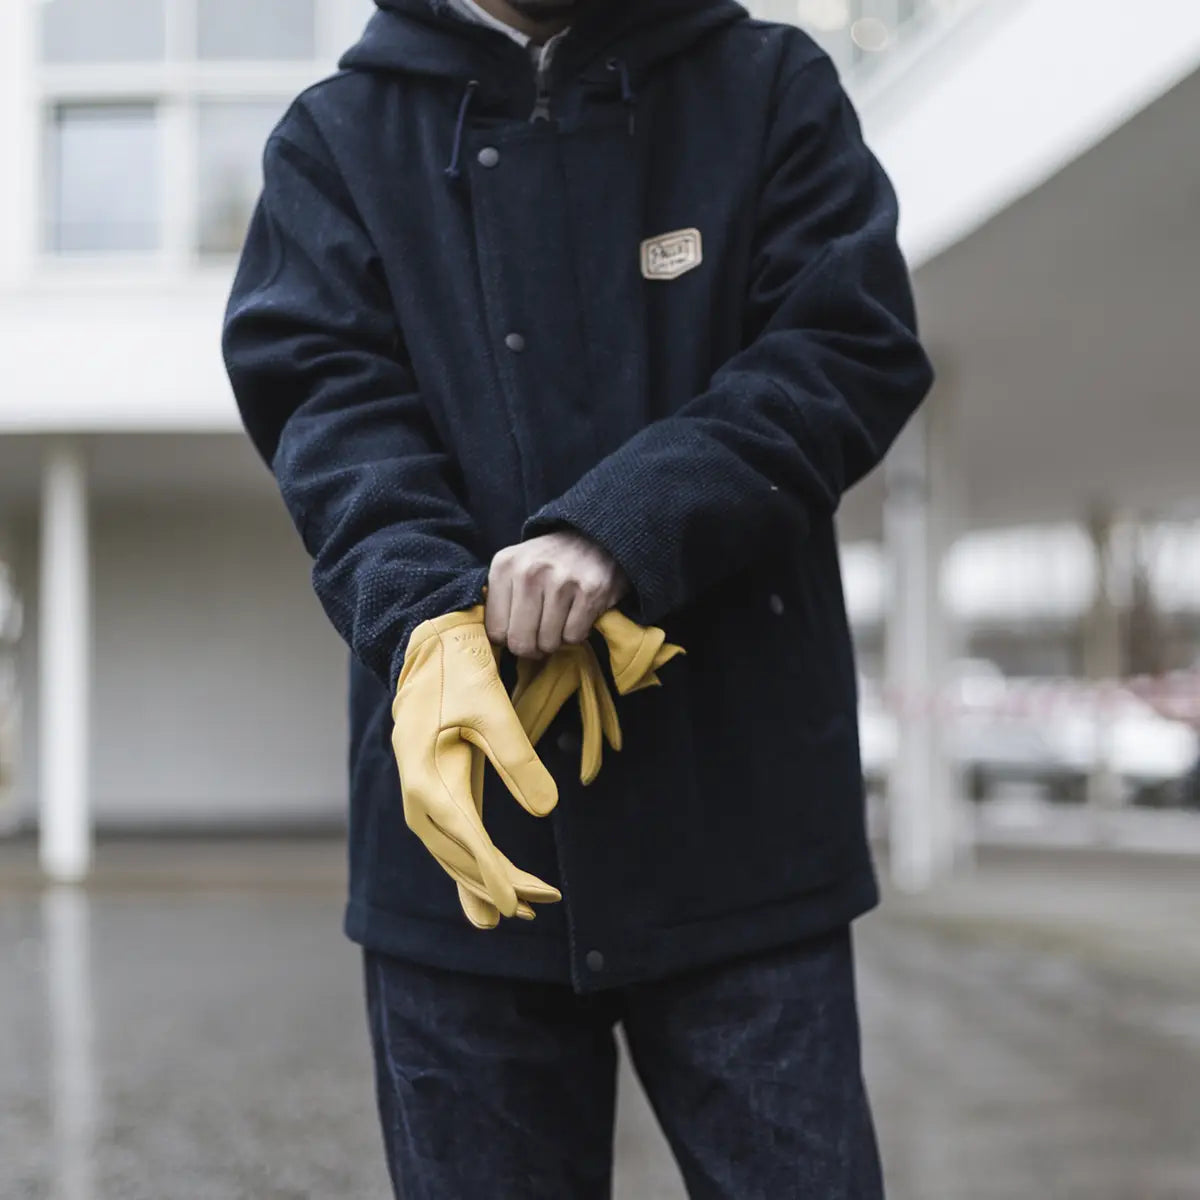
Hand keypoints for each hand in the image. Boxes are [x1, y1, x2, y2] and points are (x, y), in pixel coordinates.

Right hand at [391, 607, 560, 923]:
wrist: (430, 643)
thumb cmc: (463, 671)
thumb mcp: (494, 708)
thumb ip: (518, 759)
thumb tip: (547, 811)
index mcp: (426, 773)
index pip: (463, 833)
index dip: (490, 871)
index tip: (515, 901)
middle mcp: (416, 790)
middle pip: (456, 851)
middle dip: (494, 882)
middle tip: (536, 906)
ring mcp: (420, 791)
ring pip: (450, 850)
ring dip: (482, 879)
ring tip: (517, 910)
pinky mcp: (432, 787)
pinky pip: (449, 836)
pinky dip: (468, 863)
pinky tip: (486, 890)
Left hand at [485, 530, 628, 659]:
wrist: (593, 535)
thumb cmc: (549, 561)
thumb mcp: (515, 567)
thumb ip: (500, 599)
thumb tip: (497, 642)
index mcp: (504, 566)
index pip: (495, 631)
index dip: (510, 639)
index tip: (522, 631)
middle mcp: (529, 571)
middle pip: (521, 642)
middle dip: (533, 648)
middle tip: (542, 636)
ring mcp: (561, 581)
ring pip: (548, 643)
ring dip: (556, 639)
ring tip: (561, 620)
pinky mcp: (590, 591)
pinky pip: (574, 637)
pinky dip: (577, 633)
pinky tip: (578, 614)